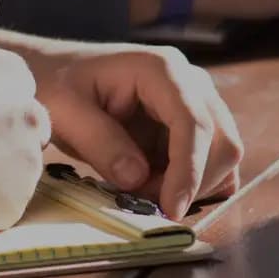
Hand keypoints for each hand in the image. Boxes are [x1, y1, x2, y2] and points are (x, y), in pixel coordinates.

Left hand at [24, 45, 242, 219]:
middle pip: (222, 140)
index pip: (193, 122)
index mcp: (161, 69)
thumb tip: (138, 178)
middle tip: (145, 202)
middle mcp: (190, 82)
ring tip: (143, 190)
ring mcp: (196, 102)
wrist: (56, 73)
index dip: (189, 169)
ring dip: (192, 185)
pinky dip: (194, 183)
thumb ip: (100, 142)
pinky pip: (212, 161)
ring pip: (223, 154)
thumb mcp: (65, 111)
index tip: (171, 209)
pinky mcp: (193, 125)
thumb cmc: (56, 84)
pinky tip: (158, 186)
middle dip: (192, 182)